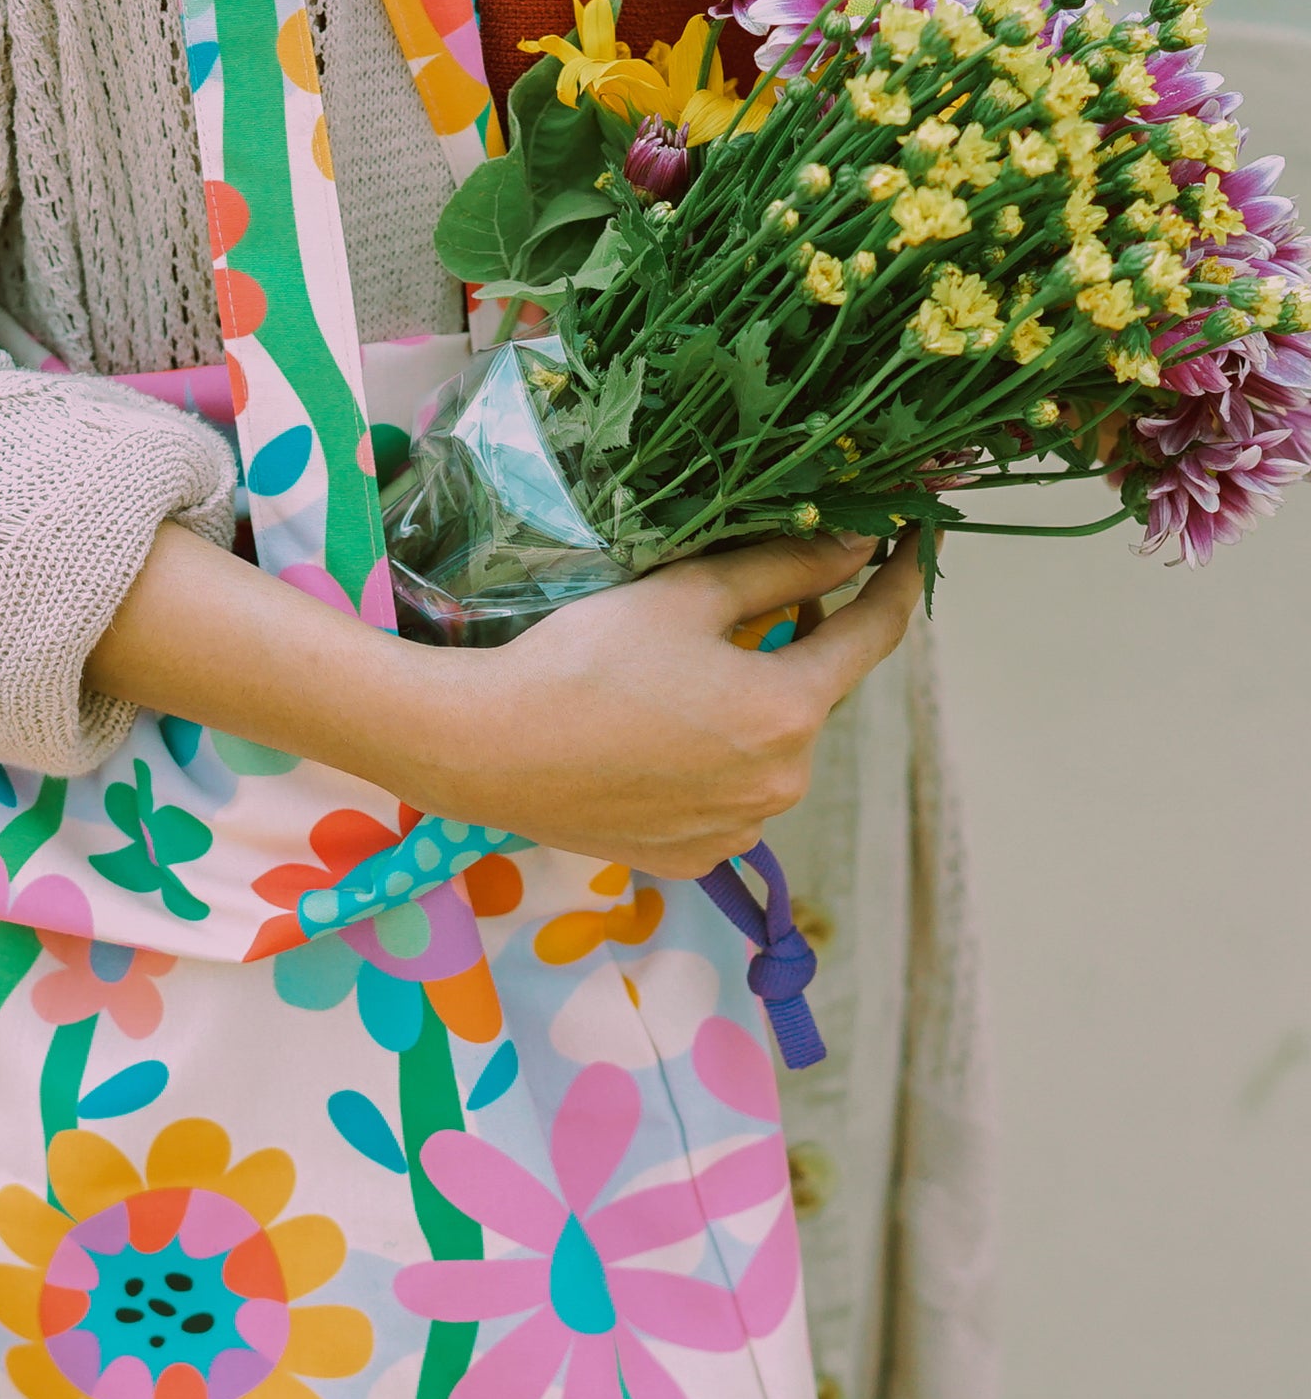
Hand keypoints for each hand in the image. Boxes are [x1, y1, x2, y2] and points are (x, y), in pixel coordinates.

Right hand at [392, 532, 922, 875]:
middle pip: (811, 694)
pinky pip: (729, 799)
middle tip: (735, 612)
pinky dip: (712, 765)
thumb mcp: (687, 596)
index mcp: (789, 711)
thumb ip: (784, 568)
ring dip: (749, 712)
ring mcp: (739, 830)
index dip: (899, 578)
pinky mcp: (694, 857)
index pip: (874, 633)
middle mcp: (782, 783)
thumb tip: (855, 545)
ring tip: (676, 683)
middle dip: (792, 649)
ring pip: (770, 751)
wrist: (486, 752)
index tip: (912, 540)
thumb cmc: (582, 662)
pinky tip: (655, 740)